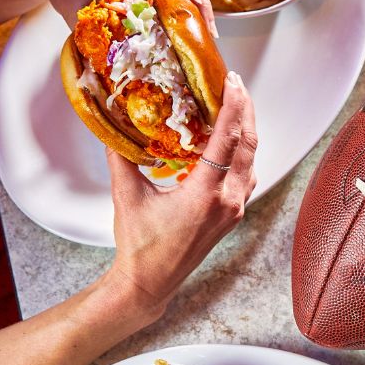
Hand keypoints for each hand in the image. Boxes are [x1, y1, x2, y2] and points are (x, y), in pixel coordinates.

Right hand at [105, 71, 256, 313]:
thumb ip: (122, 157)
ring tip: (235, 106)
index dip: (233, 107)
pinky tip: (230, 142)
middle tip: (235, 84)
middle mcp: (228, 201)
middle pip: (248, 145)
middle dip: (245, 110)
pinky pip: (246, 175)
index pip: (227, 140)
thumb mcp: (127, 195)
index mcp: (205, 194)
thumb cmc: (140, 245)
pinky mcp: (234, 214)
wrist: (151, 282)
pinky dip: (241, 153)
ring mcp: (235, 209)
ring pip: (251, 160)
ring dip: (246, 131)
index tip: (232, 82)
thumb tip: (113, 125)